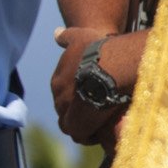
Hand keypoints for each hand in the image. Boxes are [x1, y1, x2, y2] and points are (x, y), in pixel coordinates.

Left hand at [51, 25, 144, 146]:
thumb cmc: (101, 49)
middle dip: (82, 110)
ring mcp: (66, 110)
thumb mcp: (80, 36)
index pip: (66, 92)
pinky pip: (79, 134)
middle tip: (101, 111)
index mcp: (58, 78)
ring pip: (73, 122)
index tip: (97, 95)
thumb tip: (56, 33)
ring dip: (85, 124)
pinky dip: (88, 135)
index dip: (81, 95)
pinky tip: (101, 132)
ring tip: (103, 124)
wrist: (111, 66)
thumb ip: (67, 36)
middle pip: (69, 108)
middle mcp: (58, 95)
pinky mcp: (76, 123)